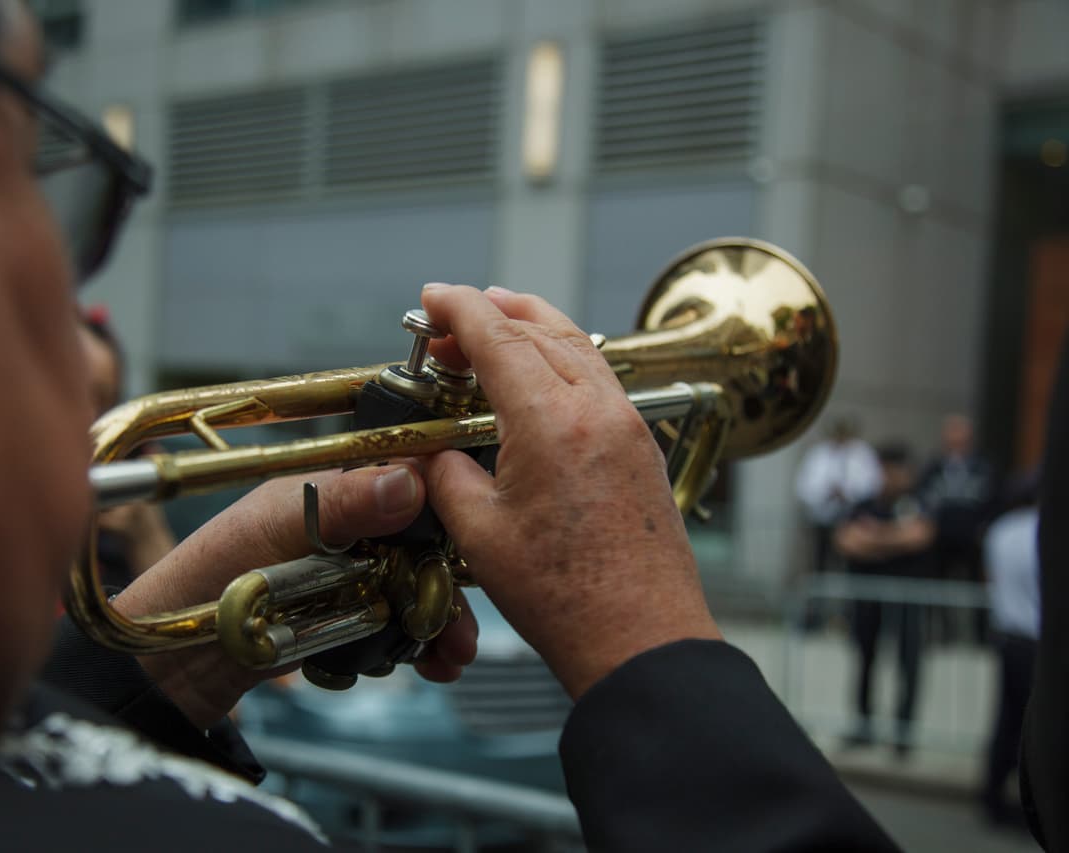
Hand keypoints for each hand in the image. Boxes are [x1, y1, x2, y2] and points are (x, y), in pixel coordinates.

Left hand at [111, 464, 477, 726]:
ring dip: (439, 619)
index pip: (405, 481)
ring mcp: (344, 575)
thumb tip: (411, 480)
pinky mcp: (340, 619)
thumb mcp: (272, 530)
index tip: (471, 542)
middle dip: (448, 581)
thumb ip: (340, 504)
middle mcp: (342, 528)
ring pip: (412, 588)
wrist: (171, 664)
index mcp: (327, 489)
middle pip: (418, 543)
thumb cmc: (206, 581)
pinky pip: (393, 626)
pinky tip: (429, 664)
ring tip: (451, 654)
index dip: (444, 509)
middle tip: (464, 622)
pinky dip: (416, 645)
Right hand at [420, 284, 719, 700]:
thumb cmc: (565, 597)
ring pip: (579, 346)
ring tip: (498, 320)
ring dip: (533, 326)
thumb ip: (447, 477)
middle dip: (491, 313)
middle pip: (541, 330)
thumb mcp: (479, 534)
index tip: (432, 298)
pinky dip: (566, 357)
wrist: (640, 638)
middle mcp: (598, 410)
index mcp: (552, 423)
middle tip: (450, 321)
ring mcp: (629, 425)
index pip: (498, 338)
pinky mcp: (642, 447)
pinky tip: (545, 372)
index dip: (459, 309)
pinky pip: (601, 378)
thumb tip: (434, 455)